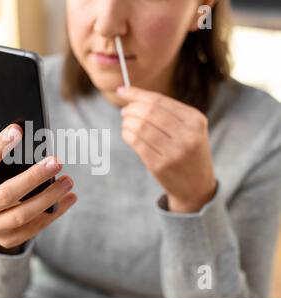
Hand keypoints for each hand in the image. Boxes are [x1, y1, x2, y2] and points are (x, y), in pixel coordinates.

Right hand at [0, 118, 76, 253]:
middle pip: (7, 194)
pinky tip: (69, 198)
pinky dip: (55, 212)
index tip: (18, 130)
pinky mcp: (9, 240)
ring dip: (49, 196)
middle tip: (57, 160)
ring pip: (24, 214)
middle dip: (34, 177)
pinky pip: (35, 227)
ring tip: (68, 181)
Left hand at [118, 87, 216, 212]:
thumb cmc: (187, 150)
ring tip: (126, 122)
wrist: (196, 186)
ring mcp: (174, 152)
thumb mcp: (188, 128)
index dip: (137, 94)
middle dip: (131, 108)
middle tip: (124, 110)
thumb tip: (131, 95)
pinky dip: (127, 134)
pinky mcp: (160, 165)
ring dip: (127, 122)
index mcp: (196, 120)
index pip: (160, 101)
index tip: (122, 90)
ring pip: (140, 127)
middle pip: (149, 113)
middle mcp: (187, 135)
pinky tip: (127, 133)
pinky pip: (136, 143)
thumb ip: (165, 112)